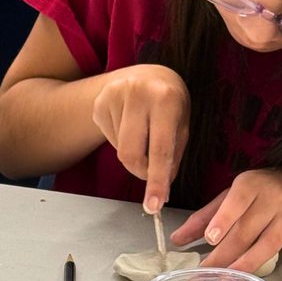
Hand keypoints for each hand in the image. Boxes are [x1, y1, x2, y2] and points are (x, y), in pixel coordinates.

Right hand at [92, 64, 189, 211]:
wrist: (147, 75)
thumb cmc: (171, 104)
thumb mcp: (183, 125)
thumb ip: (173, 157)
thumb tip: (160, 189)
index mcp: (165, 98)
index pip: (160, 149)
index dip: (157, 181)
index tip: (154, 205)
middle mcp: (137, 93)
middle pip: (131, 155)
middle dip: (142, 172)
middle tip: (152, 171)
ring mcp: (113, 96)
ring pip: (120, 151)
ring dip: (134, 155)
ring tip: (144, 134)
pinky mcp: (98, 105)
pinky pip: (110, 141)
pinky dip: (122, 143)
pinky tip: (131, 126)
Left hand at [170, 169, 281, 270]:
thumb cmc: (263, 192)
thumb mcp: (233, 196)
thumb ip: (205, 216)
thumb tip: (176, 240)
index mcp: (250, 185)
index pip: (235, 203)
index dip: (223, 220)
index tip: (211, 238)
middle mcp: (271, 198)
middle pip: (246, 231)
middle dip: (223, 256)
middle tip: (204, 276)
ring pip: (268, 243)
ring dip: (249, 263)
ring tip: (231, 280)